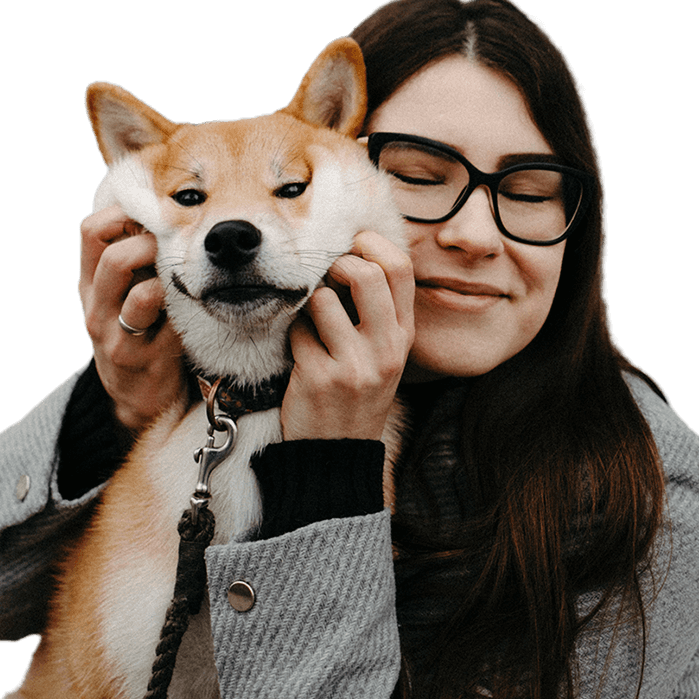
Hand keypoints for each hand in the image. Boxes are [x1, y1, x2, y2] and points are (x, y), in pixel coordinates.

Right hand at [78, 206, 186, 432]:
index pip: (90, 231)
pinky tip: (198, 308)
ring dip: (171, 281)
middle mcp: (96, 309)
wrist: (133, 395)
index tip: (150, 216)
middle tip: (174, 248)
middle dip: (151, 244)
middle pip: (115, 259)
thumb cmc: (134, 332)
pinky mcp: (148, 361)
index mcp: (89, 284)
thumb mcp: (117, 295)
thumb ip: (128, 259)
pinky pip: (173, 328)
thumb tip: (158, 211)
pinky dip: (188, 313)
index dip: (122, 214)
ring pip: (144, 295)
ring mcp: (119, 338)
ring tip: (185, 280)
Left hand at [282, 231, 414, 440]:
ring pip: (321, 299)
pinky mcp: (320, 378)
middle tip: (325, 279)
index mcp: (404, 336)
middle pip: (365, 273)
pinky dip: (293, 336)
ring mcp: (354, 364)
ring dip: (307, 306)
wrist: (339, 454)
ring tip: (311, 325)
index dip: (371, 245)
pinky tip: (301, 355)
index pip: (400, 268)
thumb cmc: (357, 396)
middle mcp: (386, 348)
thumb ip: (378, 312)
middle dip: (336, 265)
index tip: (350, 247)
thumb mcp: (384, 356)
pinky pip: (297, 331)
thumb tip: (351, 254)